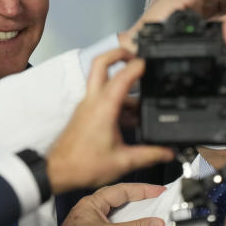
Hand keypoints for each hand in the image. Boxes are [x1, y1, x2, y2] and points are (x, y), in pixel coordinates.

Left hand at [33, 182, 165, 225]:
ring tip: (149, 211)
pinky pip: (111, 224)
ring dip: (131, 212)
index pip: (122, 190)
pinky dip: (124, 224)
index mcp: (91, 203)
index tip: (160, 190)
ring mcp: (88, 222)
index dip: (143, 189)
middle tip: (157, 198)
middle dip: (138, 198)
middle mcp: (89, 210)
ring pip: (114, 211)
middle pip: (118, 198)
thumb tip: (157, 223)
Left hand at [46, 48, 172, 191]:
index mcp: (103, 107)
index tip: (150, 61)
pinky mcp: (85, 112)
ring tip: (144, 102)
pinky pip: (103, 97)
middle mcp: (93, 101)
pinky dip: (118, 100)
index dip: (137, 65)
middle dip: (119, 54)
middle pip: (101, 63)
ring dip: (123, 85)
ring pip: (104, 81)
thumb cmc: (82, 165)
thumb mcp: (122, 161)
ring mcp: (88, 105)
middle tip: (136, 56)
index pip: (121, 76)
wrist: (58, 171)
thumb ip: (149, 155)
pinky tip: (132, 117)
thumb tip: (167, 151)